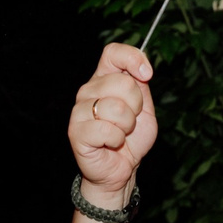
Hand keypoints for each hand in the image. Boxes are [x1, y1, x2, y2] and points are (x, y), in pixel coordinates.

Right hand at [67, 43, 156, 201]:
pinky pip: (107, 130)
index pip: (112, 53)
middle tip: (130, 121)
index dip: (132, 58)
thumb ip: (141, 87)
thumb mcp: (144, 110)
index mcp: (104, 79)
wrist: (121, 170)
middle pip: (122, 82)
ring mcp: (79, 110)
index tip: (146, 75)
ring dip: (127, 126)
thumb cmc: (131, 139)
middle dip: (136, 106)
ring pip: (116, 108)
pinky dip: (117, 140)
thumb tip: (141, 70)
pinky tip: (111, 144)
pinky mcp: (76, 131)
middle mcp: (88, 90)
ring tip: (120, 134)